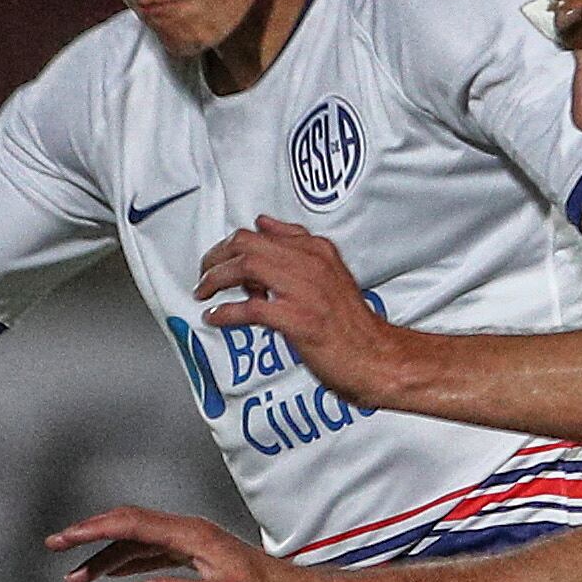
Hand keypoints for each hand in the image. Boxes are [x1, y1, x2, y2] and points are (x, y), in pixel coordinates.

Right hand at [45, 506, 303, 581]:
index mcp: (191, 536)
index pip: (131, 524)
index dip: (93, 530)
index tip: (64, 539)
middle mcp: (188, 532)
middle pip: (128, 526)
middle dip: (89, 536)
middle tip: (55, 549)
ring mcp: (192, 543)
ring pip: (137, 542)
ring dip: (105, 556)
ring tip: (74, 577)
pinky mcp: (196, 557)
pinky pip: (151, 552)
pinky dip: (126, 561)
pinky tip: (112, 573)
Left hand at [196, 218, 404, 401]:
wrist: (377, 357)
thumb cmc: (351, 324)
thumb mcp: (328, 272)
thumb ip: (296, 246)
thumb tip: (264, 223)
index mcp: (317, 251)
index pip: (261, 233)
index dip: (231, 245)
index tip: (218, 259)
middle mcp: (311, 264)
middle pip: (247, 244)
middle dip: (215, 257)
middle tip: (203, 274)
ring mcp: (305, 292)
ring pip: (246, 268)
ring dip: (216, 280)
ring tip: (204, 292)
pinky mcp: (299, 320)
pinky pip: (252, 308)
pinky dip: (227, 313)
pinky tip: (217, 318)